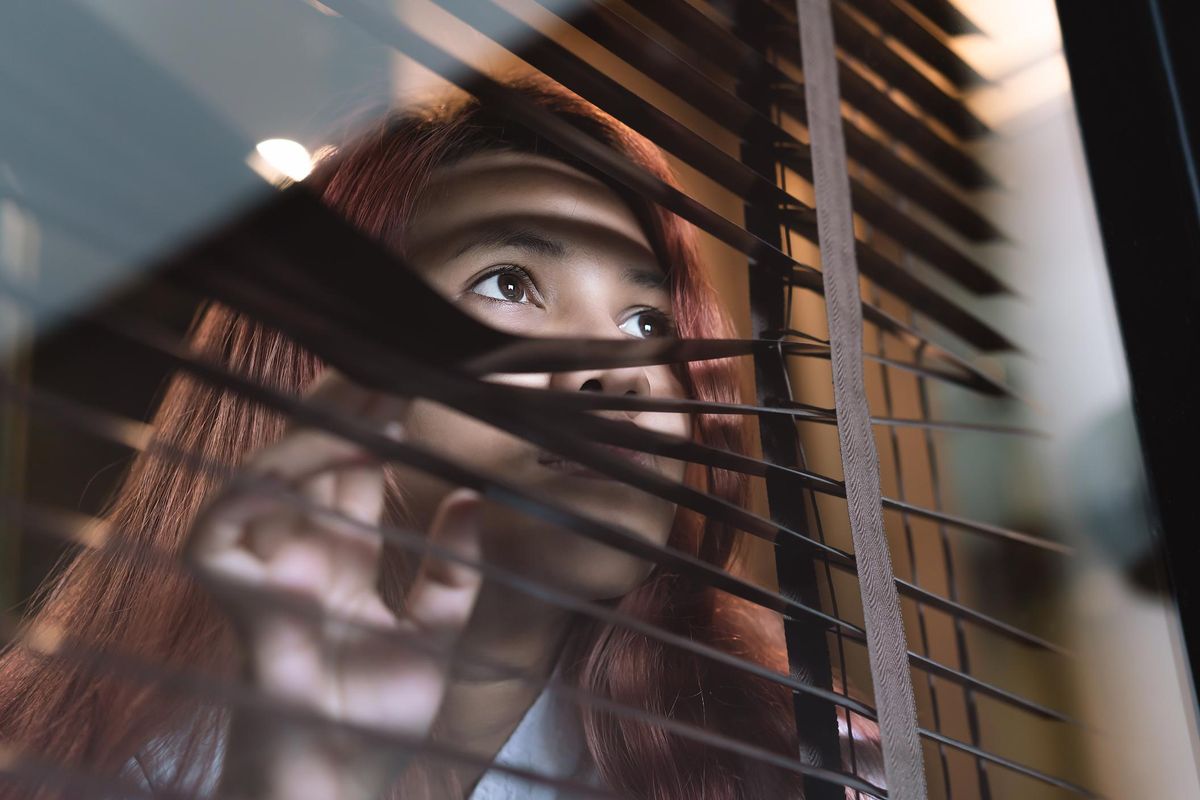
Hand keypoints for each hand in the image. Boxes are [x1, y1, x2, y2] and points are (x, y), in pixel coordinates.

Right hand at [185, 371, 483, 799]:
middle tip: (395, 370)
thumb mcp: (434, 641)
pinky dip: (265, 485)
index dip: (383, 430)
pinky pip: (225, 524)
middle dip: (350, 411)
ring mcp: (263, 571)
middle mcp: (301, 555)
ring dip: (318, 434)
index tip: (421, 390)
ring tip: (372, 403)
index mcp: (345, 562)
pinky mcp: (230, 596)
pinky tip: (321, 458)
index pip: (356, 475)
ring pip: (269, 475)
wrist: (334, 791)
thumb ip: (452, 575)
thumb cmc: (373, 728)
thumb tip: (470, 498)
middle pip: (314, 459)